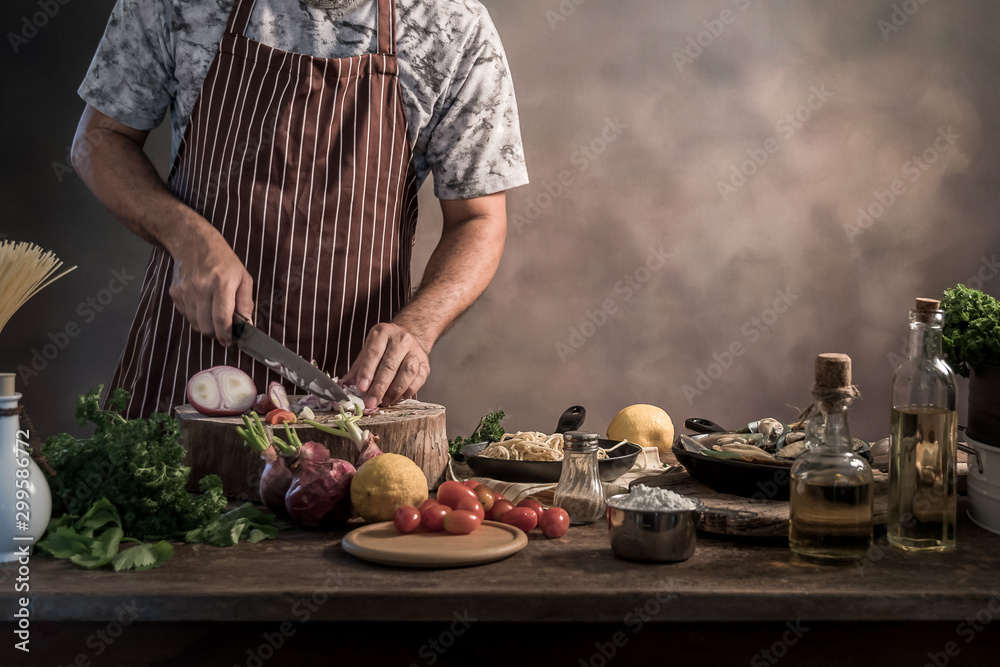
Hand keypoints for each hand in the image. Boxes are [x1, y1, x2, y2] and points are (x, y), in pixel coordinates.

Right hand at [167, 227, 253, 345]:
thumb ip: (246, 302)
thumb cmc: (223, 260)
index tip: (230, 342)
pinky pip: (186, 315)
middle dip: (216, 333)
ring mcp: (185, 291)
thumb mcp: (243, 277)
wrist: (193, 243)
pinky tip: (202, 304)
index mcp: (221, 283)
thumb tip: (247, 325)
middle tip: (223, 330)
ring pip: (195, 324)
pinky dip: (195, 316)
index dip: (226, 335)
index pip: (222, 319)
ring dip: (206, 325)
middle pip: (206, 326)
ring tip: (213, 313)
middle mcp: (201, 287)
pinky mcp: (174, 293)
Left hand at [344, 323, 430, 409]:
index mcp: (382, 333)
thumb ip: (357, 369)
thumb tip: (346, 387)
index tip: (361, 388)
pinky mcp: (425, 363)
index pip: (374, 353)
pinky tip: (396, 399)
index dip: (367, 371)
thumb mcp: (367, 351)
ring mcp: (415, 351)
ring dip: (394, 391)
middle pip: (390, 365)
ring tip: (383, 402)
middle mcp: (401, 339)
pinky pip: (418, 380)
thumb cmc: (383, 347)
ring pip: (407, 372)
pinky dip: (406, 392)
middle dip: (379, 387)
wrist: (408, 336)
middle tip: (370, 402)